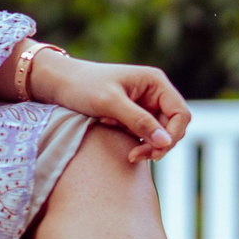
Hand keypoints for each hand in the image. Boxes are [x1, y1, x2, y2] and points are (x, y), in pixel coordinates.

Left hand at [29, 54, 191, 163]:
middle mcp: (154, 92)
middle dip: (156, 144)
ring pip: (157, 134)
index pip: (180, 114)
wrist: (58, 83)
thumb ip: (139, 121)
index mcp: (155, 82)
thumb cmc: (82, 86)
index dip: (172, 135)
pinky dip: (131, 139)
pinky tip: (109, 129)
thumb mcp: (110, 103)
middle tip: (134, 156)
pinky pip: (142, 134)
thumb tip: (165, 142)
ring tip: (119, 140)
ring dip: (142, 143)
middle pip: (171, 127)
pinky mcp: (132, 116)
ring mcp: (144, 105)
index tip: (154, 150)